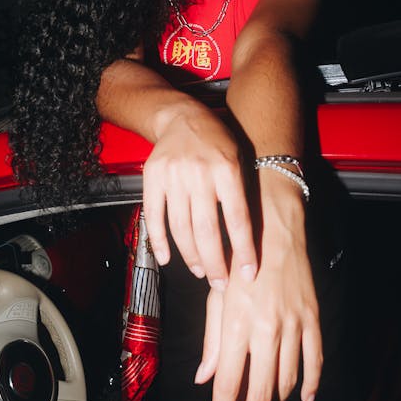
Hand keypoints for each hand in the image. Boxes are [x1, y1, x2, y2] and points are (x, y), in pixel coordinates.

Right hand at [142, 106, 257, 288]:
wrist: (181, 117)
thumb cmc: (216, 141)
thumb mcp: (239, 159)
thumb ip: (241, 194)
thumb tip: (248, 240)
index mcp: (227, 169)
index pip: (238, 219)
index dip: (244, 249)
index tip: (248, 273)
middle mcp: (200, 174)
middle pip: (207, 230)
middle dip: (215, 263)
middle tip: (221, 283)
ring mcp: (173, 176)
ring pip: (181, 228)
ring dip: (191, 256)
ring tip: (201, 271)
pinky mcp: (152, 178)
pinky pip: (154, 216)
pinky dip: (160, 241)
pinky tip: (167, 258)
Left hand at [195, 178, 322, 400]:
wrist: (274, 227)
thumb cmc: (237, 258)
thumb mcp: (216, 295)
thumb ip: (212, 339)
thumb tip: (206, 378)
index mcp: (236, 326)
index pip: (228, 382)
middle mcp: (266, 331)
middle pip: (260, 391)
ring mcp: (293, 326)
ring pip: (287, 379)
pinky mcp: (312, 318)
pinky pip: (315, 359)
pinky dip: (311, 382)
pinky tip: (305, 398)